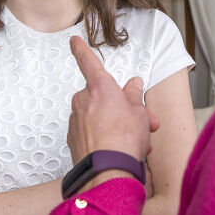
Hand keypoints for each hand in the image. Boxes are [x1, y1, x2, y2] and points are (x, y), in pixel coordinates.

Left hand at [67, 36, 159, 165]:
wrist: (108, 173)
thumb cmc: (124, 141)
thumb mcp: (140, 113)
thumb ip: (134, 96)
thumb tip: (133, 85)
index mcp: (100, 87)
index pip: (88, 62)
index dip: (81, 49)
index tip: (73, 41)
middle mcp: (83, 100)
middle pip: (103, 96)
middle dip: (121, 107)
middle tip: (142, 122)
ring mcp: (75, 120)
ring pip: (98, 116)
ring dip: (115, 124)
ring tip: (134, 141)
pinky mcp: (73, 139)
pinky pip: (90, 132)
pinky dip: (103, 137)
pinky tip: (117, 149)